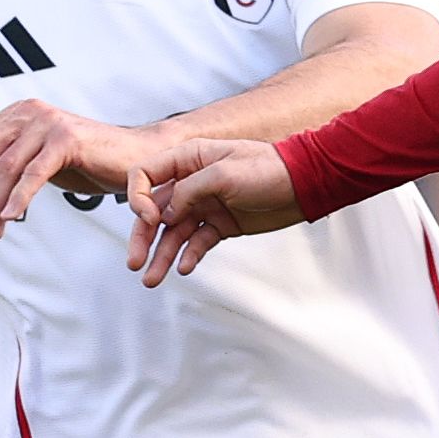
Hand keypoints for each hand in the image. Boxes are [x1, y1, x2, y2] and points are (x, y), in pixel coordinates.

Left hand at [0, 99, 164, 241]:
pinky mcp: (66, 139)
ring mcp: (48, 123)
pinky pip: (32, 173)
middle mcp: (29, 112)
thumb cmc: (92, 161)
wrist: (138, 158)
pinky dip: (18, 199)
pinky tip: (13, 217)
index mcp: (19, 113)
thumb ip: (15, 163)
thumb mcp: (43, 158)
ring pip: (5, 167)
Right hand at [125, 136, 302, 285]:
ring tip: (152, 278)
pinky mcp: (220, 224)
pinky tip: (184, 268)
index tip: (149, 219)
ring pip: (174, 232)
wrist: (303, 185)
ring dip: (162, 255)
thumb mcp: (224, 174)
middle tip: (135, 262)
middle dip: (143, 237)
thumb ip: (189, 191)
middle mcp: (191, 182)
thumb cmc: (268, 169)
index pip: (145, 176)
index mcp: (187, 159)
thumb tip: (165, 213)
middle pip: (154, 211)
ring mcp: (205, 204)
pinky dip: (189, 255)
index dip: (139, 198)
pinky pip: (197, 242)